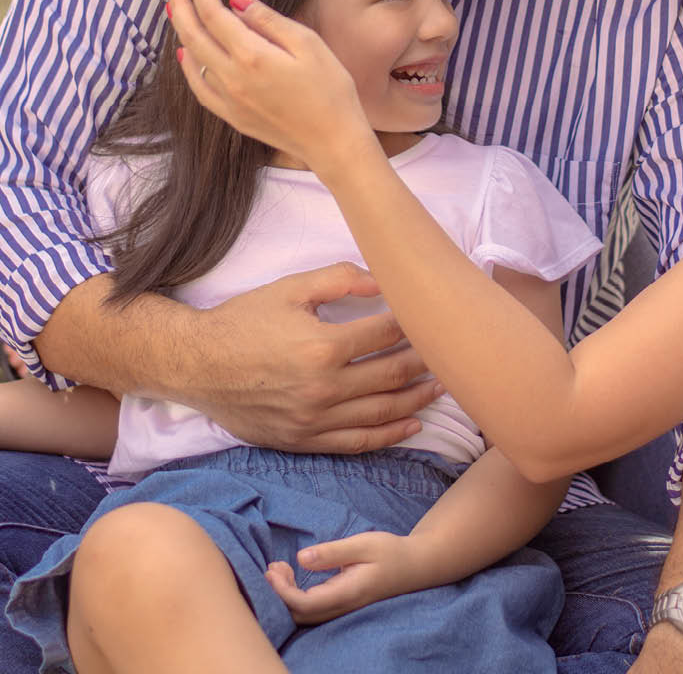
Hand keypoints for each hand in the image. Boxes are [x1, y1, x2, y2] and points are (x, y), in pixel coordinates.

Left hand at [167, 0, 370, 174]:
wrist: (334, 142)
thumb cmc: (330, 90)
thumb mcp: (309, 44)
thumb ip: (269, 21)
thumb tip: (237, 2)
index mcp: (252, 55)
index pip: (213, 13)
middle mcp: (232, 78)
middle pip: (193, 34)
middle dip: (181, 4)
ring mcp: (229, 100)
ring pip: (191, 60)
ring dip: (182, 31)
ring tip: (178, 10)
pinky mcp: (232, 116)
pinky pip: (199, 88)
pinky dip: (187, 67)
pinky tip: (185, 54)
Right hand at [186, 262, 443, 452]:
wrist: (196, 365)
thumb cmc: (243, 320)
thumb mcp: (291, 288)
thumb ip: (341, 278)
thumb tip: (384, 277)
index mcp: (323, 347)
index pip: (386, 335)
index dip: (413, 324)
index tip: (431, 316)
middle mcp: (323, 389)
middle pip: (392, 375)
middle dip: (425, 362)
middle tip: (450, 352)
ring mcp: (314, 420)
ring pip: (381, 413)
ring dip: (416, 400)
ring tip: (441, 387)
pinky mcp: (303, 441)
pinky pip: (356, 443)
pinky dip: (388, 436)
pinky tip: (411, 426)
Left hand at [266, 531, 430, 624]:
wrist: (413, 566)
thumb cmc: (390, 552)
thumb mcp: (363, 544)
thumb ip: (332, 552)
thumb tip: (301, 558)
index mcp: (347, 593)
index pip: (305, 604)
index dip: (283, 592)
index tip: (273, 569)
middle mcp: (341, 607)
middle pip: (299, 616)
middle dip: (278, 595)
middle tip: (273, 566)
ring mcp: (341, 608)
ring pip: (304, 615)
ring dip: (285, 595)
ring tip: (279, 568)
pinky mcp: (340, 604)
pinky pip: (312, 608)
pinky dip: (295, 595)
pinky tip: (293, 574)